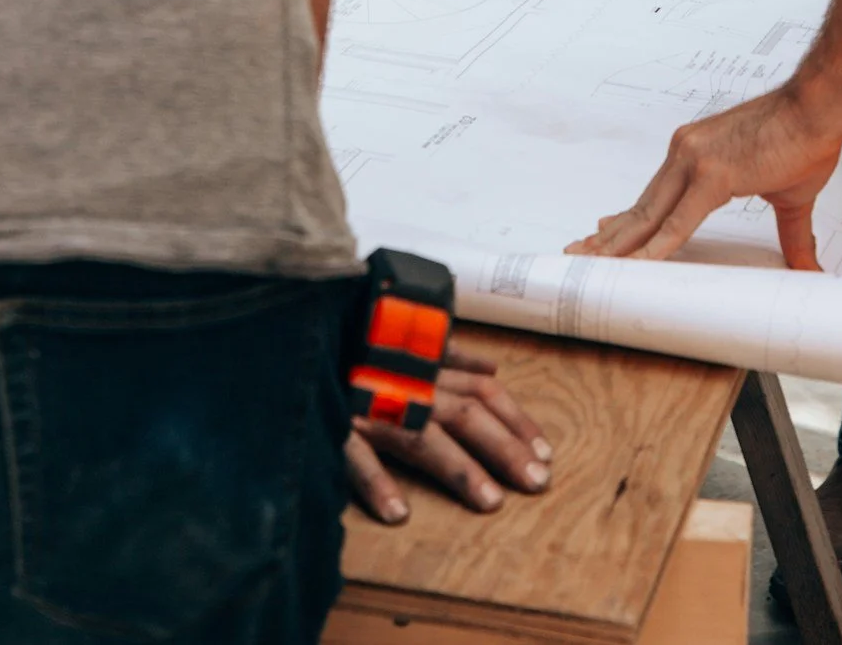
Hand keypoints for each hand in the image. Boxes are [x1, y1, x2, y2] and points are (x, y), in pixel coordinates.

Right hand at [345, 342, 553, 522]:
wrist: (297, 328)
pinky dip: (376, 481)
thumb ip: (447, 353)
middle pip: (465, 413)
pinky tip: (396, 512)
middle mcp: (406, 382)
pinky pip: (355, 454)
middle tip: (537, 482)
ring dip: (458, 468)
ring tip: (490, 502)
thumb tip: (491, 363)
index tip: (544, 452)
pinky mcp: (333, 421)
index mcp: (424, 364)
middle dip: (504, 447)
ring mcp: (370, 402)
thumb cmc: (355, 335)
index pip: (482, 389)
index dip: (515, 419)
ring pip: (423, 434)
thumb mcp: (404, 336)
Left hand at [568, 84, 841, 267]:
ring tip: (593, 262)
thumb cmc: (806, 141)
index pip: (656, 196)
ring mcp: (695, 161)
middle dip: (612, 235)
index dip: (629, 219)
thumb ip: (792, 236)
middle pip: (643, 207)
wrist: (820, 109)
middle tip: (581, 252)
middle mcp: (687, 153)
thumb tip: (809, 267)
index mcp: (698, 155)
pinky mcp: (712, 173)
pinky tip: (639, 265)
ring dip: (620, 243)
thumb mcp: (789, 197)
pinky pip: (677, 221)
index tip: (605, 229)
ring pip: (650, 215)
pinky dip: (656, 246)